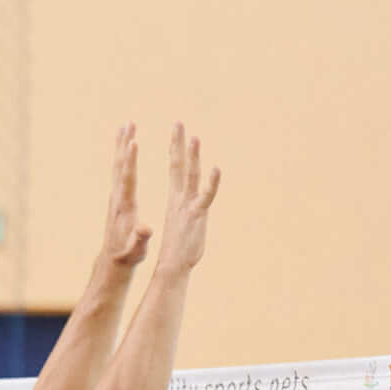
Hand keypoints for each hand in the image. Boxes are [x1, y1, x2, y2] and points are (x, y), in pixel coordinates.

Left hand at [100, 123, 152, 267]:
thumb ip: (140, 239)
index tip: (134, 141)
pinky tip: (127, 148)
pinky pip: (120, 171)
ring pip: (119, 165)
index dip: (130, 160)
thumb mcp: (136, 249)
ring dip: (122, 145)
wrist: (114, 259)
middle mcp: (118, 196)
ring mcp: (116, 195)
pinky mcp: (118, 197)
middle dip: (125, 144)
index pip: (127, 178)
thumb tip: (145, 229)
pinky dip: (124, 156)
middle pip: (121, 165)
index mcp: (125, 206)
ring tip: (127, 127)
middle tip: (129, 124)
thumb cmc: (129, 254)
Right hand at [156, 123, 221, 273]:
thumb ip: (185, 213)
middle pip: (179, 165)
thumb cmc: (176, 250)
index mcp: (175, 199)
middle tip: (178, 123)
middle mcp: (180, 198)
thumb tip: (190, 209)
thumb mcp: (180, 226)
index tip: (176, 131)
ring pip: (191, 176)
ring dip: (193, 157)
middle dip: (178, 143)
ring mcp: (189, 206)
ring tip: (194, 137)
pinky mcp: (198, 215)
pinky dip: (212, 182)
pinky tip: (217, 169)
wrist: (173, 266)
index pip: (174, 168)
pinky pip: (206, 196)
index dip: (175, 148)